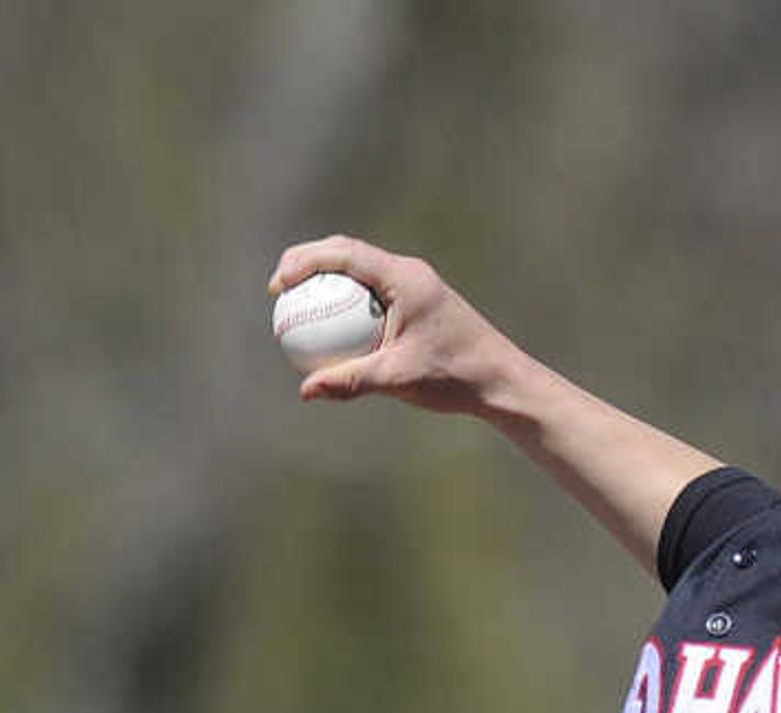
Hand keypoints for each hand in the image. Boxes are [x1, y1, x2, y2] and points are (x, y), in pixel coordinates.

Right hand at [269, 236, 519, 414]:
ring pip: (360, 270)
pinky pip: (374, 293)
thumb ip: (351, 381)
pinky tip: (333, 329)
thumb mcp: (399, 379)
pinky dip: (349, 303)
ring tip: (298, 304)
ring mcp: (415, 284)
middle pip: (346, 253)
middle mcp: (409, 272)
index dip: (303, 262)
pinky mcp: (419, 301)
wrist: (502, 381)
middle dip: (307, 263)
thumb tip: (306, 391)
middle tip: (279, 290)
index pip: (342, 254)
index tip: (278, 286)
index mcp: (404, 277)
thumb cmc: (456, 377)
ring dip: (327, 280)